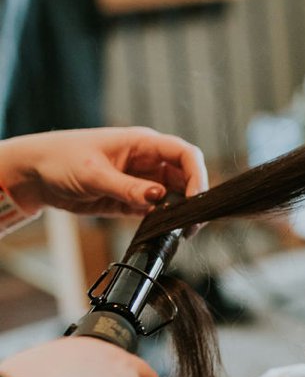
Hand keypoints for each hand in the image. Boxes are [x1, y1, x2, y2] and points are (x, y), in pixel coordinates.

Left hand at [0, 127, 207, 216]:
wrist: (36, 175)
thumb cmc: (60, 160)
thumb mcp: (94, 174)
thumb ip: (128, 188)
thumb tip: (159, 199)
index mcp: (142, 144)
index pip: (184, 154)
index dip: (197, 175)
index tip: (195, 200)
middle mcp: (147, 161)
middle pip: (184, 177)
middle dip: (192, 199)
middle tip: (191, 225)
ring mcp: (140, 181)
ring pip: (173, 196)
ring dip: (178, 213)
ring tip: (177, 232)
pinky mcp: (131, 200)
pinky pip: (155, 211)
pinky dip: (161, 222)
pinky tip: (159, 232)